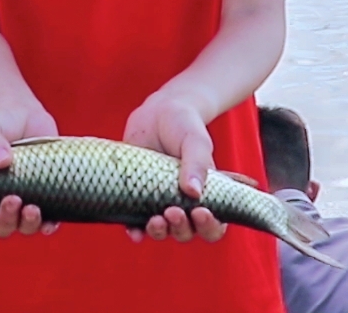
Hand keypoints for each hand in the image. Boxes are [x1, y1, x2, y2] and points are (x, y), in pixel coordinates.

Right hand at [0, 102, 60, 238]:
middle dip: (5, 219)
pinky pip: (46, 221)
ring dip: (26, 224)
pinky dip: (48, 224)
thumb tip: (1, 160)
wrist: (23, 114)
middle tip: (12, 199)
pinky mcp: (43, 198)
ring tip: (32, 208)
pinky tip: (50, 222)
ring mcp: (21, 202)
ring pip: (21, 227)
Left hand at [122, 92, 227, 243]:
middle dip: (182, 228)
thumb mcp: (195, 141)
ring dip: (160, 231)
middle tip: (173, 211)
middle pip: (187, 233)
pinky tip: (133, 232)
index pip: (215, 226)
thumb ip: (198, 164)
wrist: (157, 114)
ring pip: (164, 231)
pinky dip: (136, 231)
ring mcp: (161, 203)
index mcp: (208, 196)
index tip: (201, 212)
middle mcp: (185, 205)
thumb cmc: (184, 126)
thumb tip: (193, 192)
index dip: (210, 227)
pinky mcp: (139, 198)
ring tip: (155, 219)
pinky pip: (137, 223)